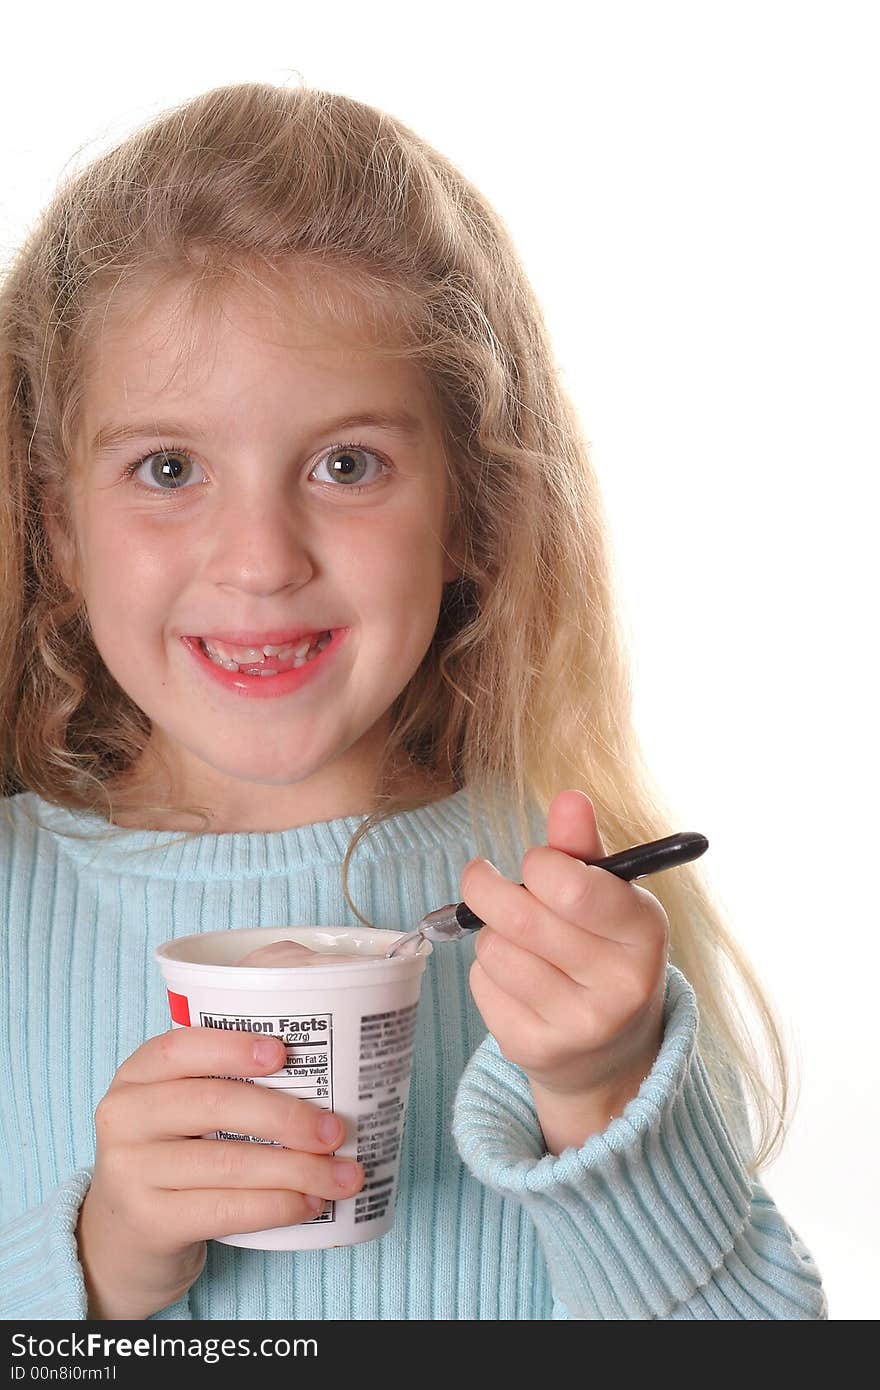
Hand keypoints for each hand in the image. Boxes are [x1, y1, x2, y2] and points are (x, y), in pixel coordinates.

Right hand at [76, 1029, 363, 1318]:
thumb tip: (324, 1084)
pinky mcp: (149, 1222)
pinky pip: (224, 1210)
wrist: (123, 1235)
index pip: (180, 1048)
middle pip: (214, 1104)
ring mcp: (130, 1172)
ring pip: (228, 1163)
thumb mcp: (179, 1111)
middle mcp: (124, 1118)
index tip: (283, 1053)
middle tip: (335, 1130)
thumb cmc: (172, 1156)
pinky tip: (309, 1202)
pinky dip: (276, 1206)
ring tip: (342, 1175)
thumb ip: (225, 1086)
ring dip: (296, 1169)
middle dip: (286, 1116)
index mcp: (136, 1075)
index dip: (232, 1047)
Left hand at [462, 789, 668, 1152]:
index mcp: (645, 933)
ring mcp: (578, 1026)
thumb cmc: (603, 949)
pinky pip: (482, 985)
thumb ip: (582, 847)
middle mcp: (620, 987)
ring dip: (491, 933)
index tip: (536, 863)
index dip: (539, 864)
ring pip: (494, 950)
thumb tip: (569, 797)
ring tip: (517, 940)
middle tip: (480, 878)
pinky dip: (486, 973)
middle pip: (520, 919)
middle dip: (487, 888)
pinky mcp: (535, 1050)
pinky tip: (516, 980)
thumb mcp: (607, 896)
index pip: (572, 887)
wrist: (610, 1050)